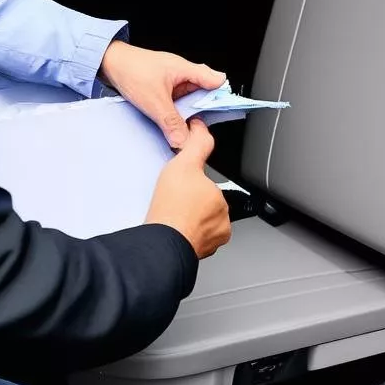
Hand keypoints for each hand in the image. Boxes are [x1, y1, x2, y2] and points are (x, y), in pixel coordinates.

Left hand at [100, 41, 225, 148]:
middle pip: (204, 93)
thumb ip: (171, 122)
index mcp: (186, 69)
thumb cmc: (131, 70)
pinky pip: (177, 100)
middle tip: (199, 126)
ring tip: (184, 126)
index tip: (224, 115)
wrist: (108, 62)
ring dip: (187, 112)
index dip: (222, 98)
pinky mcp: (163, 85)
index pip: (216, 82)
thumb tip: (183, 140)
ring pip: (189, 98)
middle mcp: (182, 72)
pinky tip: (171, 121)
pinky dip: (176, 110)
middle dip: (203, 110)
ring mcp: (173, 78)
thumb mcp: (154, 101)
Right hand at [146, 119, 231, 258]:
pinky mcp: (199, 255)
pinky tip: (173, 229)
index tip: (181, 190)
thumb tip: (201, 129)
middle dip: (192, 204)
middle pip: (206, 207)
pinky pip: (193, 242)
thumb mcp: (185, 164)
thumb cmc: (173, 208)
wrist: (162, 243)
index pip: (210, 188)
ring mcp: (211, 241)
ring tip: (172, 216)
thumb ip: (197, 144)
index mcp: (221, 199)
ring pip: (201, 225)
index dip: (194, 185)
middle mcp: (221, 222)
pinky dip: (184, 236)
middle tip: (174, 202)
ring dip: (189, 221)